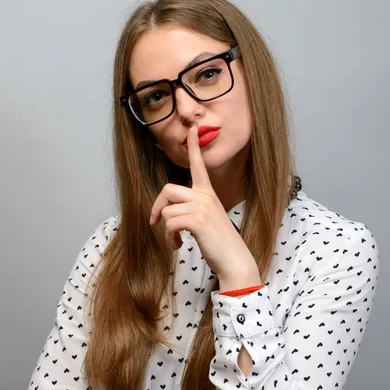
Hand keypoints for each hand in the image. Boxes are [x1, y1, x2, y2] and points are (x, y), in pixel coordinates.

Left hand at [149, 126, 256, 279]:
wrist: (234, 259)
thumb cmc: (220, 243)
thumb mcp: (207, 220)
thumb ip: (191, 210)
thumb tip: (166, 214)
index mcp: (208, 194)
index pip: (199, 166)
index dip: (194, 147)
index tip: (193, 129)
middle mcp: (205, 196)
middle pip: (167, 190)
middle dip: (157, 207)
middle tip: (155, 223)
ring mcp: (202, 206)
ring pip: (167, 212)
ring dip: (166, 231)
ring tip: (176, 241)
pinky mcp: (197, 220)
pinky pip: (169, 224)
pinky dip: (169, 238)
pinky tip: (178, 245)